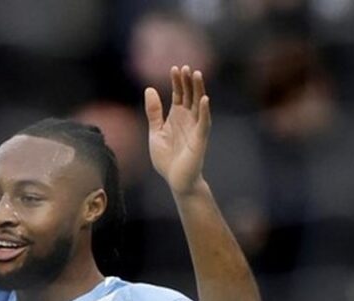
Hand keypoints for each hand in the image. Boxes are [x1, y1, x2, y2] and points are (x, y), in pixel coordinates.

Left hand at [144, 66, 211, 195]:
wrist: (176, 180)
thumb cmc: (167, 158)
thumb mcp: (155, 132)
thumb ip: (153, 112)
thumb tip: (149, 89)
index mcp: (176, 117)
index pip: (178, 94)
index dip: (177, 82)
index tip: (175, 68)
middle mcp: (188, 119)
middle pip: (189, 96)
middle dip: (188, 81)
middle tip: (186, 67)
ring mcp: (195, 128)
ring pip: (198, 105)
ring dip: (198, 89)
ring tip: (197, 74)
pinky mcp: (200, 139)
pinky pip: (204, 123)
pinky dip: (205, 111)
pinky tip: (205, 99)